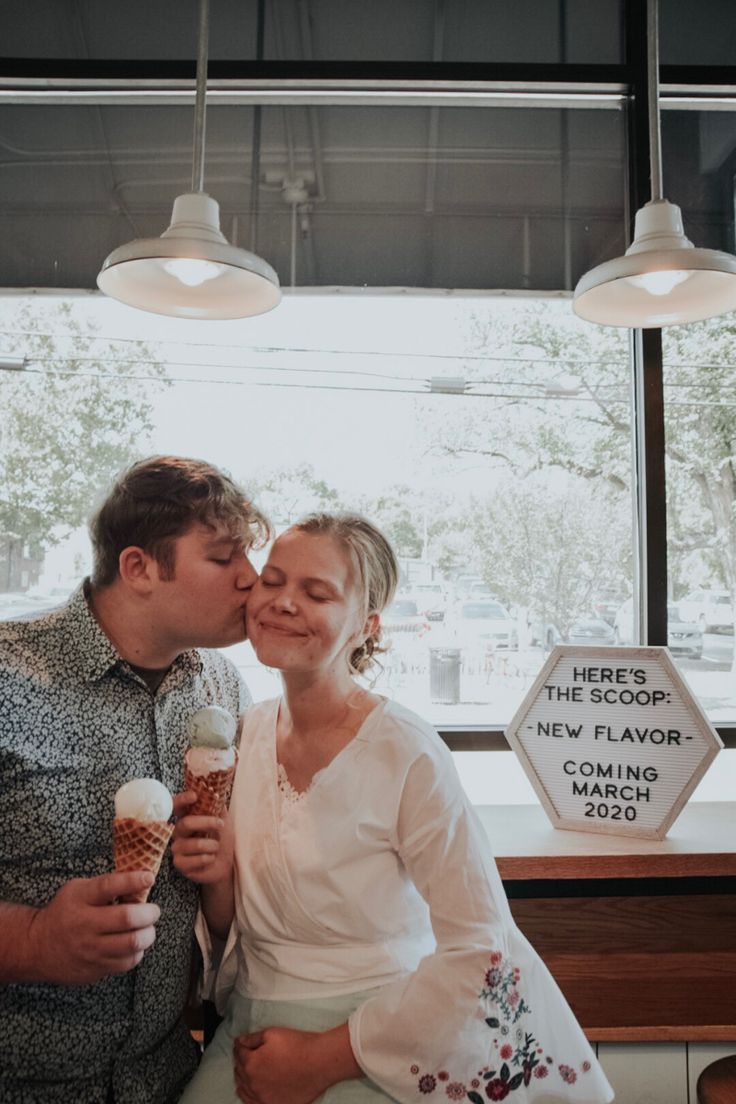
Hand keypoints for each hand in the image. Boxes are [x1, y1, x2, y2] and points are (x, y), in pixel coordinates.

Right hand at [28, 871, 159, 984]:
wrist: (37, 947)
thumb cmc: (65, 912)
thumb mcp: (78, 890)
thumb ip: (106, 885)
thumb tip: (143, 882)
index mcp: (80, 899)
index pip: (109, 886)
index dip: (132, 881)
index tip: (149, 878)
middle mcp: (85, 924)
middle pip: (127, 918)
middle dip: (149, 913)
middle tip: (153, 911)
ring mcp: (90, 949)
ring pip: (132, 943)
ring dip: (148, 934)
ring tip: (147, 929)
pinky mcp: (95, 969)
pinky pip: (127, 962)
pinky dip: (137, 952)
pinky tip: (132, 945)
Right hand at [171, 791, 233, 884]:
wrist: (227, 862)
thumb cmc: (222, 839)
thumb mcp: (223, 819)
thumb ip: (217, 806)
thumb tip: (215, 791)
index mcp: (186, 817)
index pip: (177, 805)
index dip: (182, 799)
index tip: (194, 796)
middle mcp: (178, 832)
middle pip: (186, 823)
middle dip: (206, 823)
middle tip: (220, 824)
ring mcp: (177, 848)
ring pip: (194, 844)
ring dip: (212, 845)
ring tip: (216, 847)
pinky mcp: (180, 864)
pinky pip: (194, 860)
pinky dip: (208, 859)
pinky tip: (210, 859)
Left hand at [233, 1024, 360, 1103]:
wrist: (318, 1062)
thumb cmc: (298, 1046)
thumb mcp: (272, 1033)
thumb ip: (252, 1038)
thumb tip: (240, 1041)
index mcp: (251, 1064)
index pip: (239, 1053)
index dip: (239, 1045)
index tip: (241, 1043)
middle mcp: (253, 1084)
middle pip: (239, 1072)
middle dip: (240, 1061)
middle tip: (244, 1054)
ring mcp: (263, 1098)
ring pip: (243, 1090)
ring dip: (243, 1079)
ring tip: (246, 1072)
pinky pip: (254, 1103)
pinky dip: (249, 1096)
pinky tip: (251, 1090)